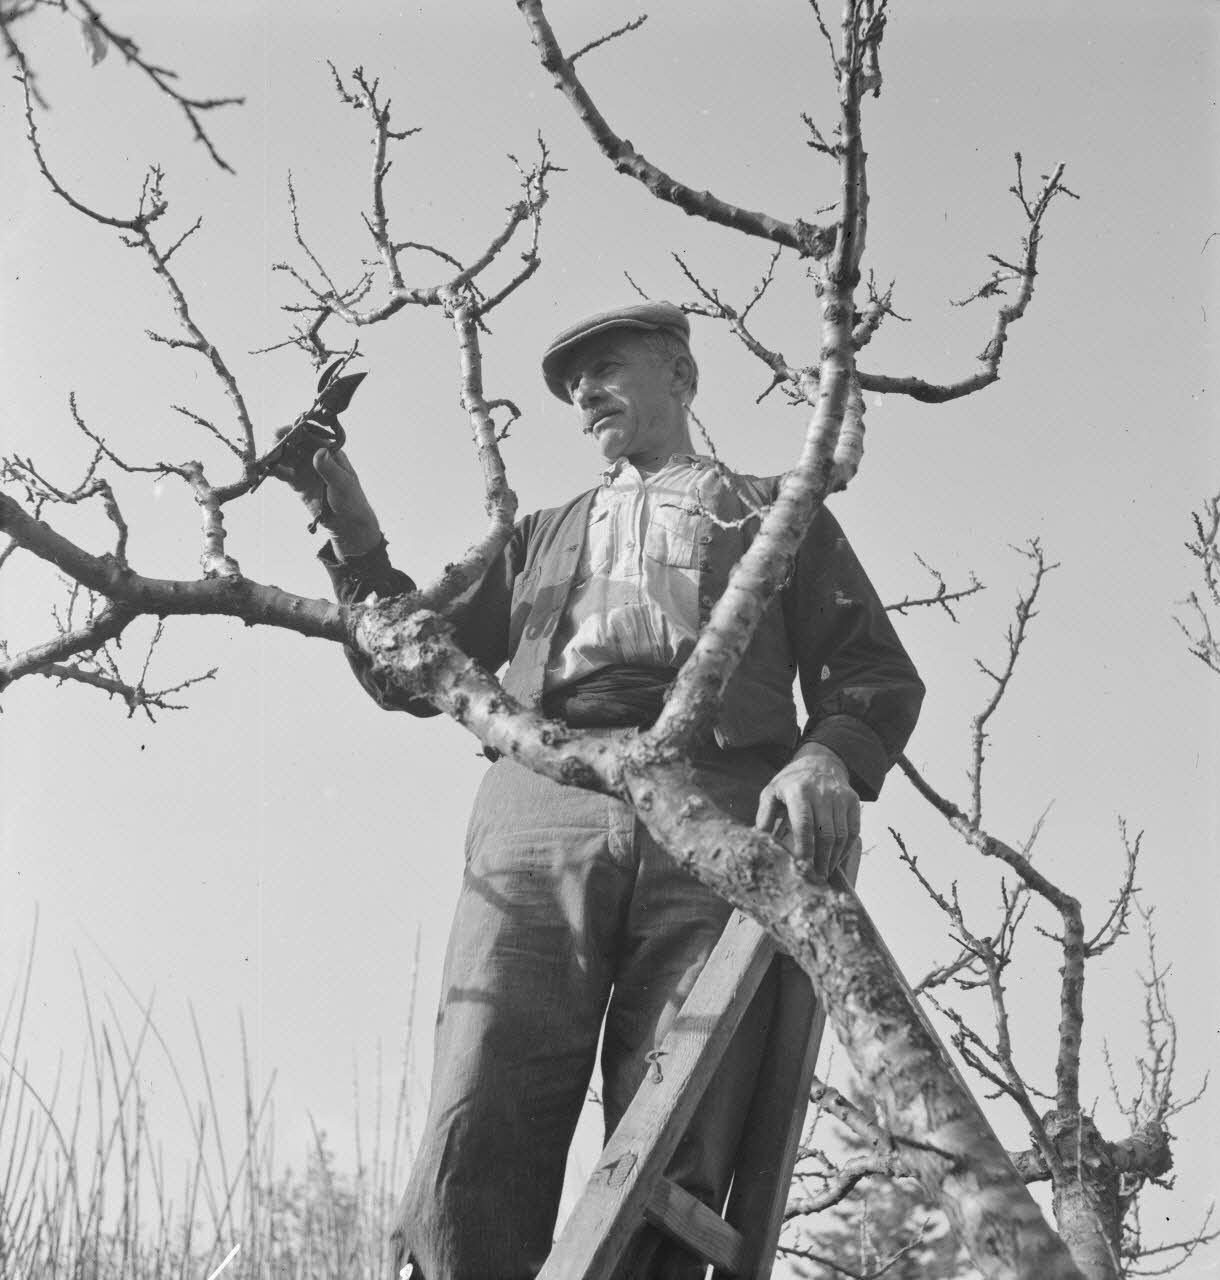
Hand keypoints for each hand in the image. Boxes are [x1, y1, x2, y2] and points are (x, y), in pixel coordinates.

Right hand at [274, 438, 381, 556]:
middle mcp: (316, 458)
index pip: (310, 436)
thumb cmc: (351, 501)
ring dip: (275, 457)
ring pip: (286, 458)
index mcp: (330, 453)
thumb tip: (319, 451)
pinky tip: (264, 471)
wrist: (347, 523)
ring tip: (264, 459)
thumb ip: (330, 469)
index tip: (280, 433)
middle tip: (270, 448)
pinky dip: (273, 471)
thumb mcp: (342, 484)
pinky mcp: (298, 482)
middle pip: (295, 445)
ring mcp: (306, 469)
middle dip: (281, 444)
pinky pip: (283, 473)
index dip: (294, 432)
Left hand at [754, 742, 859, 878]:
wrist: (819, 761)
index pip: (804, 823)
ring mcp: (840, 797)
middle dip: (821, 858)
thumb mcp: (771, 792)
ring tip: (824, 872)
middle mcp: (822, 793)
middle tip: (815, 876)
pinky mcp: (853, 801)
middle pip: (825, 833)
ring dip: (834, 857)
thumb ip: (764, 816)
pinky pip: (853, 830)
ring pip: (841, 835)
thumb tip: (760, 840)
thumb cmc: (791, 782)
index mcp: (798, 790)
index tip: (801, 864)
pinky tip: (836, 859)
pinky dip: (846, 848)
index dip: (803, 846)